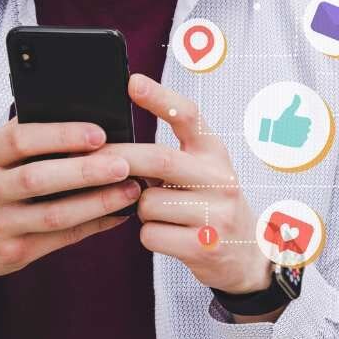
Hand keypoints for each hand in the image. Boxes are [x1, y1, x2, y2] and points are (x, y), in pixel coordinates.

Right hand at [0, 119, 140, 277]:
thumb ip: (23, 142)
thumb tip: (85, 124)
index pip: (19, 139)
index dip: (61, 135)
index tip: (98, 133)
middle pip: (38, 178)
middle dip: (85, 171)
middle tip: (124, 164)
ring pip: (54, 214)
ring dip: (98, 202)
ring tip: (131, 190)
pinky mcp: (12, 253)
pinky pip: (61, 238)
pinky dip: (93, 225)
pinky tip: (117, 214)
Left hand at [100, 74, 270, 294]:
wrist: (248, 256)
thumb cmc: (211, 207)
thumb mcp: (204, 173)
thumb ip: (171, 157)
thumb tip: (113, 148)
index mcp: (215, 154)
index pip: (189, 117)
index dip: (160, 98)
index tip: (133, 83)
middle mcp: (220, 179)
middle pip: (158, 159)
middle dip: (119, 159)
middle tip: (89, 160)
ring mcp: (215, 214)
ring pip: (148, 203)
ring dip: (139, 209)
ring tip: (161, 214)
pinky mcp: (204, 246)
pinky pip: (150, 234)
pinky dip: (148, 235)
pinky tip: (167, 236)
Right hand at [258, 94, 310, 147]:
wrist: (273, 134)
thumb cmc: (280, 121)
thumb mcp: (288, 111)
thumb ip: (295, 103)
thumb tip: (297, 94)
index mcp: (303, 122)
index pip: (308, 122)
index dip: (303, 121)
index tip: (296, 121)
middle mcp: (304, 130)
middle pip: (307, 129)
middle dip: (302, 128)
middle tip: (292, 128)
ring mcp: (302, 138)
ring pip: (305, 135)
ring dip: (301, 134)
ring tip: (292, 133)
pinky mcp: (299, 145)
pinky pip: (302, 142)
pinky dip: (298, 141)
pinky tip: (293, 138)